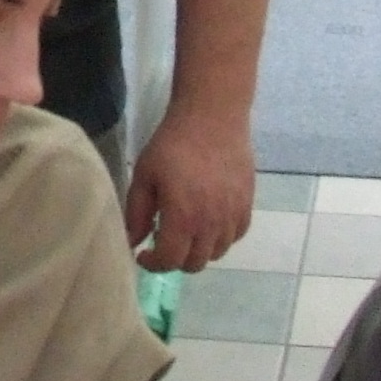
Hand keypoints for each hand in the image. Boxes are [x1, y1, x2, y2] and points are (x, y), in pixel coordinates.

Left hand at [124, 105, 253, 272]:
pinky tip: (208, 222)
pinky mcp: (247, 204)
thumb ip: (136, 213)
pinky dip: (221, 238)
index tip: (143, 254)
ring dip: (199, 249)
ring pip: (217, 253)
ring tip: (186, 231)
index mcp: (183, 217)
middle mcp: (212, 223)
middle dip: (175, 259)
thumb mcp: (144, 176)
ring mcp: (233, 215)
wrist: (212, 117)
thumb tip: (132, 242)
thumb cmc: (172, 144)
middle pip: (195, 263)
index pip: (170, 261)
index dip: (153, 264)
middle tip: (163, 241)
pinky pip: (236, 235)